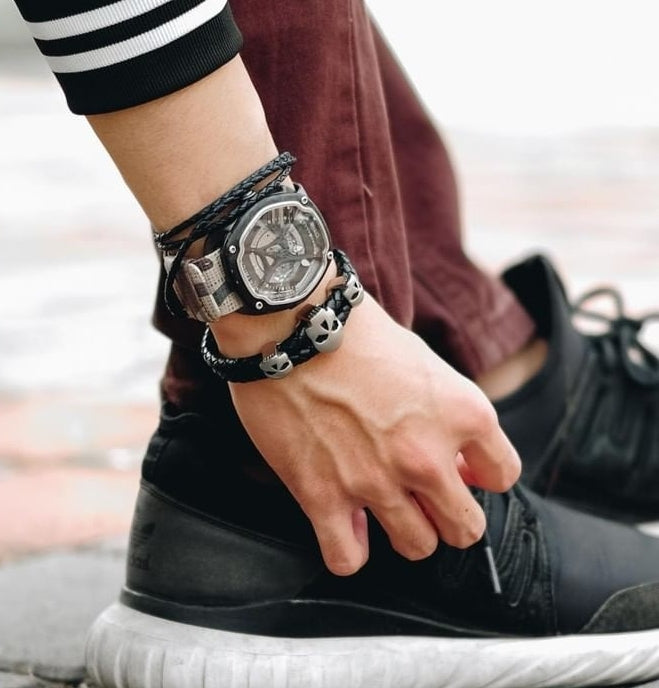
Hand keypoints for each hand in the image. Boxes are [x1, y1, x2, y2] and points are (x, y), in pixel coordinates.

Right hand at [225, 293, 520, 575]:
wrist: (292, 322)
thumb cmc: (358, 333)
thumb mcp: (426, 363)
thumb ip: (451, 415)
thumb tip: (461, 464)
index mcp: (463, 414)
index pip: (503, 475)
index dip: (480, 475)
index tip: (459, 469)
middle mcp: (427, 456)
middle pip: (465, 528)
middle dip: (448, 514)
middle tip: (423, 495)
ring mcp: (375, 481)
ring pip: (416, 547)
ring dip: (404, 530)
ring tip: (381, 504)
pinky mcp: (323, 495)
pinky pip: (348, 559)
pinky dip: (348, 549)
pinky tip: (344, 524)